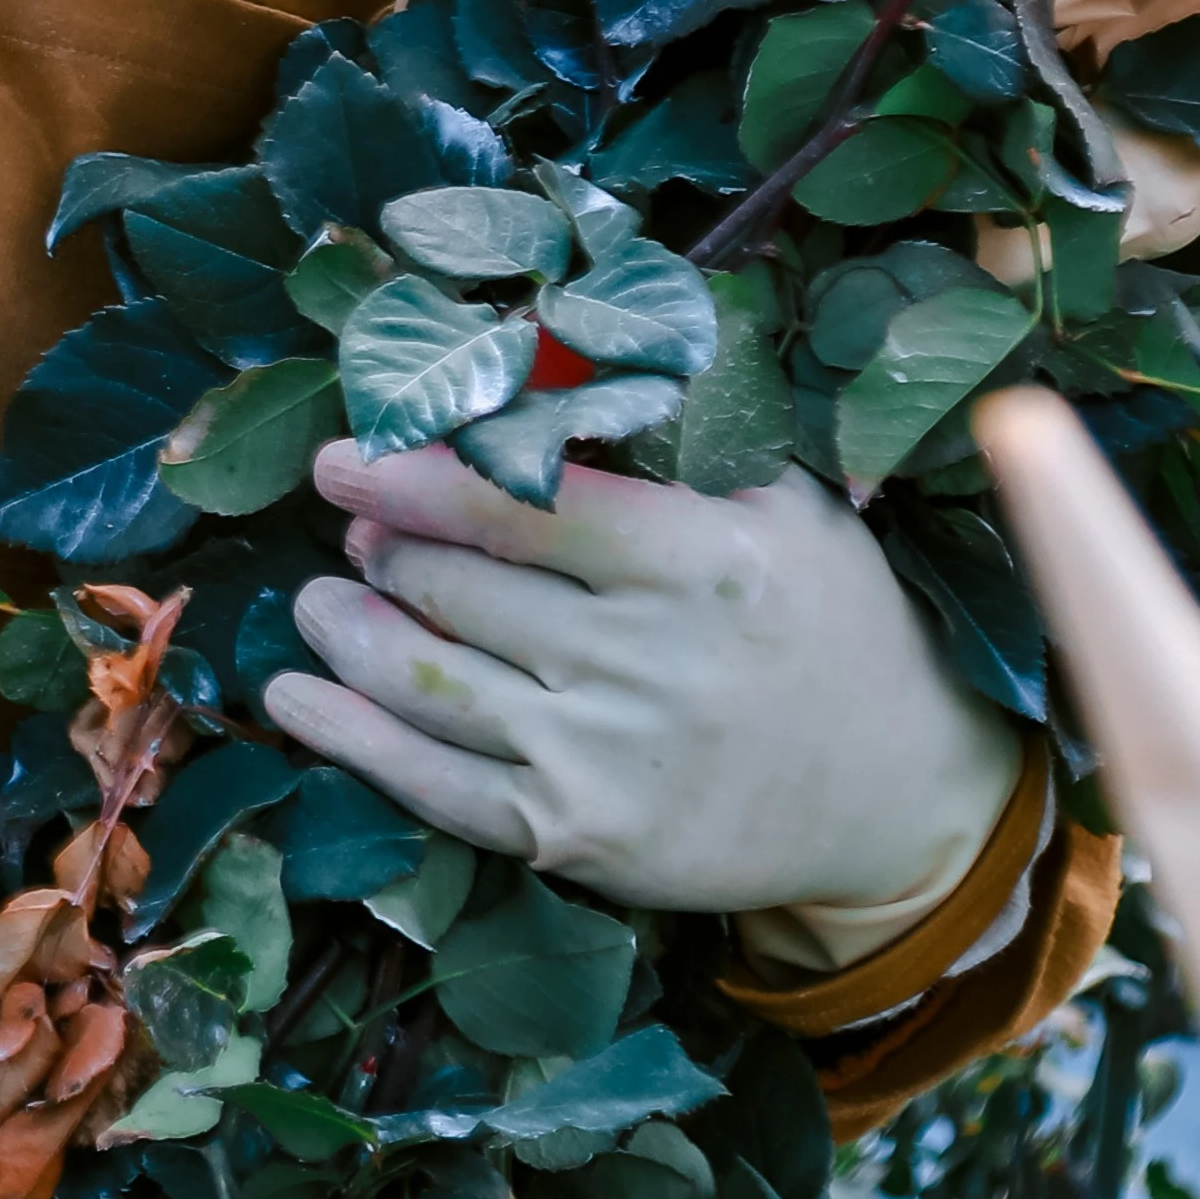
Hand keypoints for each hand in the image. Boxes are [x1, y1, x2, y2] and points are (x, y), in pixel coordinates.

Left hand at [257, 439, 1027, 929]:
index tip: (344, 458)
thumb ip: (674, 441)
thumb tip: (542, 360)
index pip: (519, 503)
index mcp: (699, 561)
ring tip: (322, 597)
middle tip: (356, 526)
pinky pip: (438, 786)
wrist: (901, 799)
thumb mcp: (785, 508)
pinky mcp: (583, 838)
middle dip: (385, 548)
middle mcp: (647, 661)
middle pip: (457, 587)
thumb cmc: (837, 626)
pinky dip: (352, 739)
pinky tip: (298, 698)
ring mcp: (608, 759)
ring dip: (351, 631)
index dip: (412, 476)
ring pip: (429, 680)